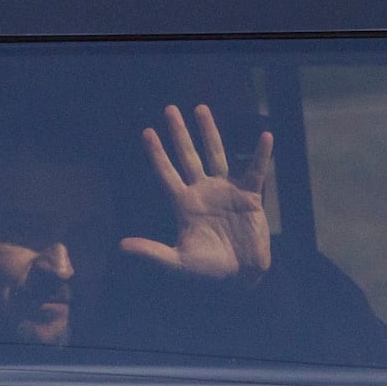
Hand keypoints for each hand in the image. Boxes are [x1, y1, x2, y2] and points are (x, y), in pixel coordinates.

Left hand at [120, 104, 273, 279]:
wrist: (241, 276)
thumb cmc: (208, 270)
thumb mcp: (177, 262)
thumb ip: (152, 252)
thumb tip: (121, 246)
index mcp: (184, 204)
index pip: (166, 174)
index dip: (157, 154)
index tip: (147, 132)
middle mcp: (203, 192)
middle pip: (188, 157)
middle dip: (179, 134)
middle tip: (170, 109)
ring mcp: (227, 191)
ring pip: (216, 155)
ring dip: (210, 133)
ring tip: (201, 109)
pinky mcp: (250, 197)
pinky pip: (255, 171)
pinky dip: (261, 155)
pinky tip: (265, 137)